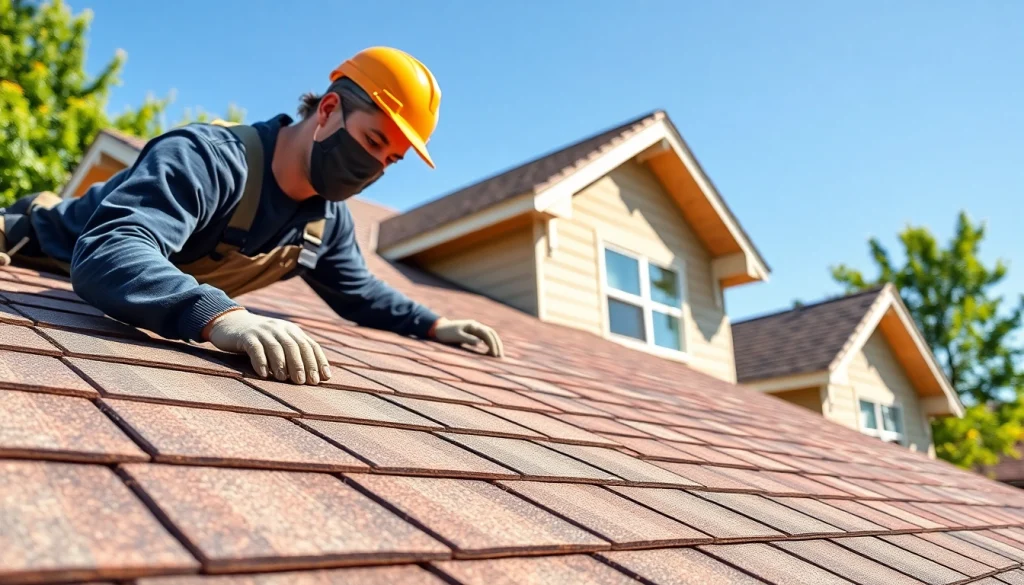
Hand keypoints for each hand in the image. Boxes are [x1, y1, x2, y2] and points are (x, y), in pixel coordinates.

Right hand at [204, 309, 331, 383]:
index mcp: (292, 330)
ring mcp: (263, 331)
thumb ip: (296, 355)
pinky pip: (255, 349)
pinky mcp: (246, 336)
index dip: (318, 361)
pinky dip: (261, 362)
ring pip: (276, 347)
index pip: (309, 345)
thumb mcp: (281, 342)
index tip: (323, 378)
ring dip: (282, 364)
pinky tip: (264, 374)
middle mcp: (279, 328)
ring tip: (284, 380)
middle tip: (304, 382)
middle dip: (301, 364)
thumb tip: (318, 378)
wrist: (231, 323)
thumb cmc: (261, 339)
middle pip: (294, 346)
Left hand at [431, 317, 503, 356]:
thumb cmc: (446, 333)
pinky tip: (491, 353)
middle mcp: (476, 326)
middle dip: (497, 344)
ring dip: (495, 345)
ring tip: (498, 356)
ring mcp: (475, 330)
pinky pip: (485, 339)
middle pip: (491, 334)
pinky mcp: (473, 334)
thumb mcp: (456, 336)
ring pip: (489, 336)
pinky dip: (489, 345)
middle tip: (501, 356)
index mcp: (472, 325)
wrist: (438, 329)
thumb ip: (467, 338)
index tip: (494, 354)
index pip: (487, 333)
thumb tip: (480, 342)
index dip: (492, 343)